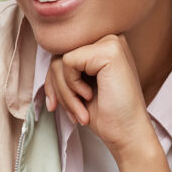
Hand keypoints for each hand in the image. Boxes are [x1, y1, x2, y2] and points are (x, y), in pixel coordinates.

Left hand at [44, 34, 153, 161]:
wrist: (127, 132)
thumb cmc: (106, 113)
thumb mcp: (77, 86)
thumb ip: (64, 68)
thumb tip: (44, 56)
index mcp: (102, 46)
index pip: (62, 54)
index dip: (52, 81)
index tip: (55, 105)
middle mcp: (108, 39)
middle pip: (58, 55)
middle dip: (56, 88)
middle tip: (71, 112)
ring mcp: (110, 42)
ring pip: (60, 61)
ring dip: (64, 92)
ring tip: (80, 110)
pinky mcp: (109, 50)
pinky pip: (68, 62)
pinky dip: (71, 85)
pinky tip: (89, 96)